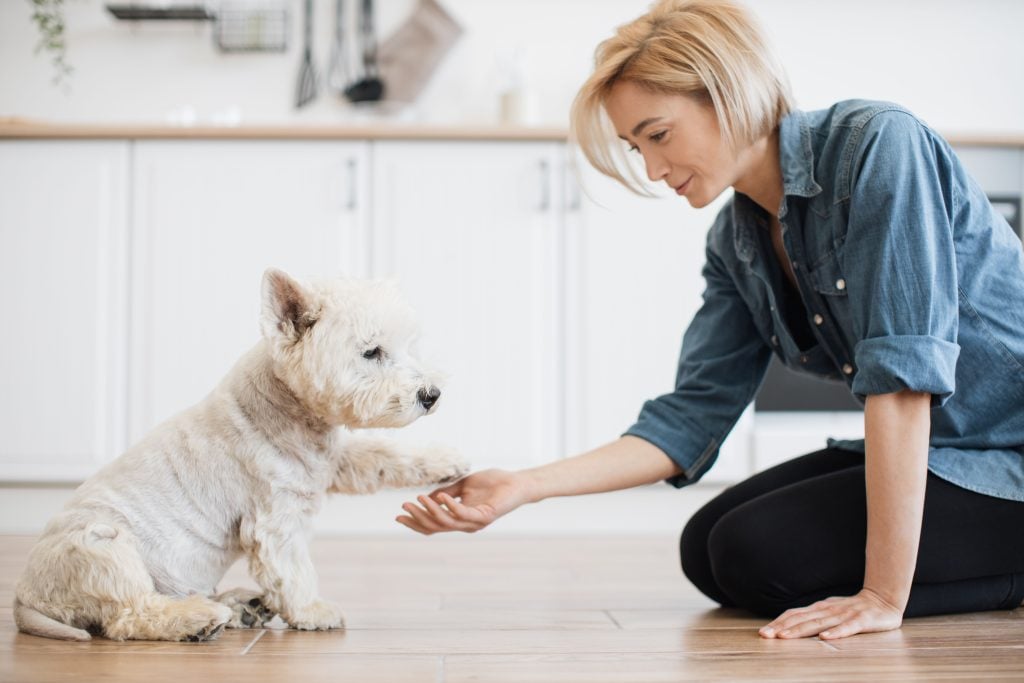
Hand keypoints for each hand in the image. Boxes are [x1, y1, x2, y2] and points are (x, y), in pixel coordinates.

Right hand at [395, 468, 531, 533]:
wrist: (516, 482)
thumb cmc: (493, 483)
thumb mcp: (464, 486)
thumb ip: (447, 492)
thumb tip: (428, 497)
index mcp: (459, 518)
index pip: (434, 526)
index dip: (416, 522)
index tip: (399, 516)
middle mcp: (466, 524)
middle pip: (436, 527)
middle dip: (418, 518)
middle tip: (404, 507)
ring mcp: (474, 522)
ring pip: (446, 522)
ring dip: (429, 511)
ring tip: (417, 500)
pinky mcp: (484, 516)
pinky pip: (462, 514)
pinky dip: (449, 506)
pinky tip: (439, 497)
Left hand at [758, 588, 903, 639]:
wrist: (883, 599)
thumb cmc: (852, 609)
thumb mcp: (829, 611)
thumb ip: (812, 617)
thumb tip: (789, 624)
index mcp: (819, 608)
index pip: (794, 614)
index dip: (778, 622)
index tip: (763, 632)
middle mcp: (828, 610)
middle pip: (801, 619)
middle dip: (782, 627)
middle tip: (765, 635)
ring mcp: (844, 614)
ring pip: (819, 623)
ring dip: (800, 630)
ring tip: (784, 637)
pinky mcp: (862, 621)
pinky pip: (848, 628)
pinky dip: (835, 632)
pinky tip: (824, 638)